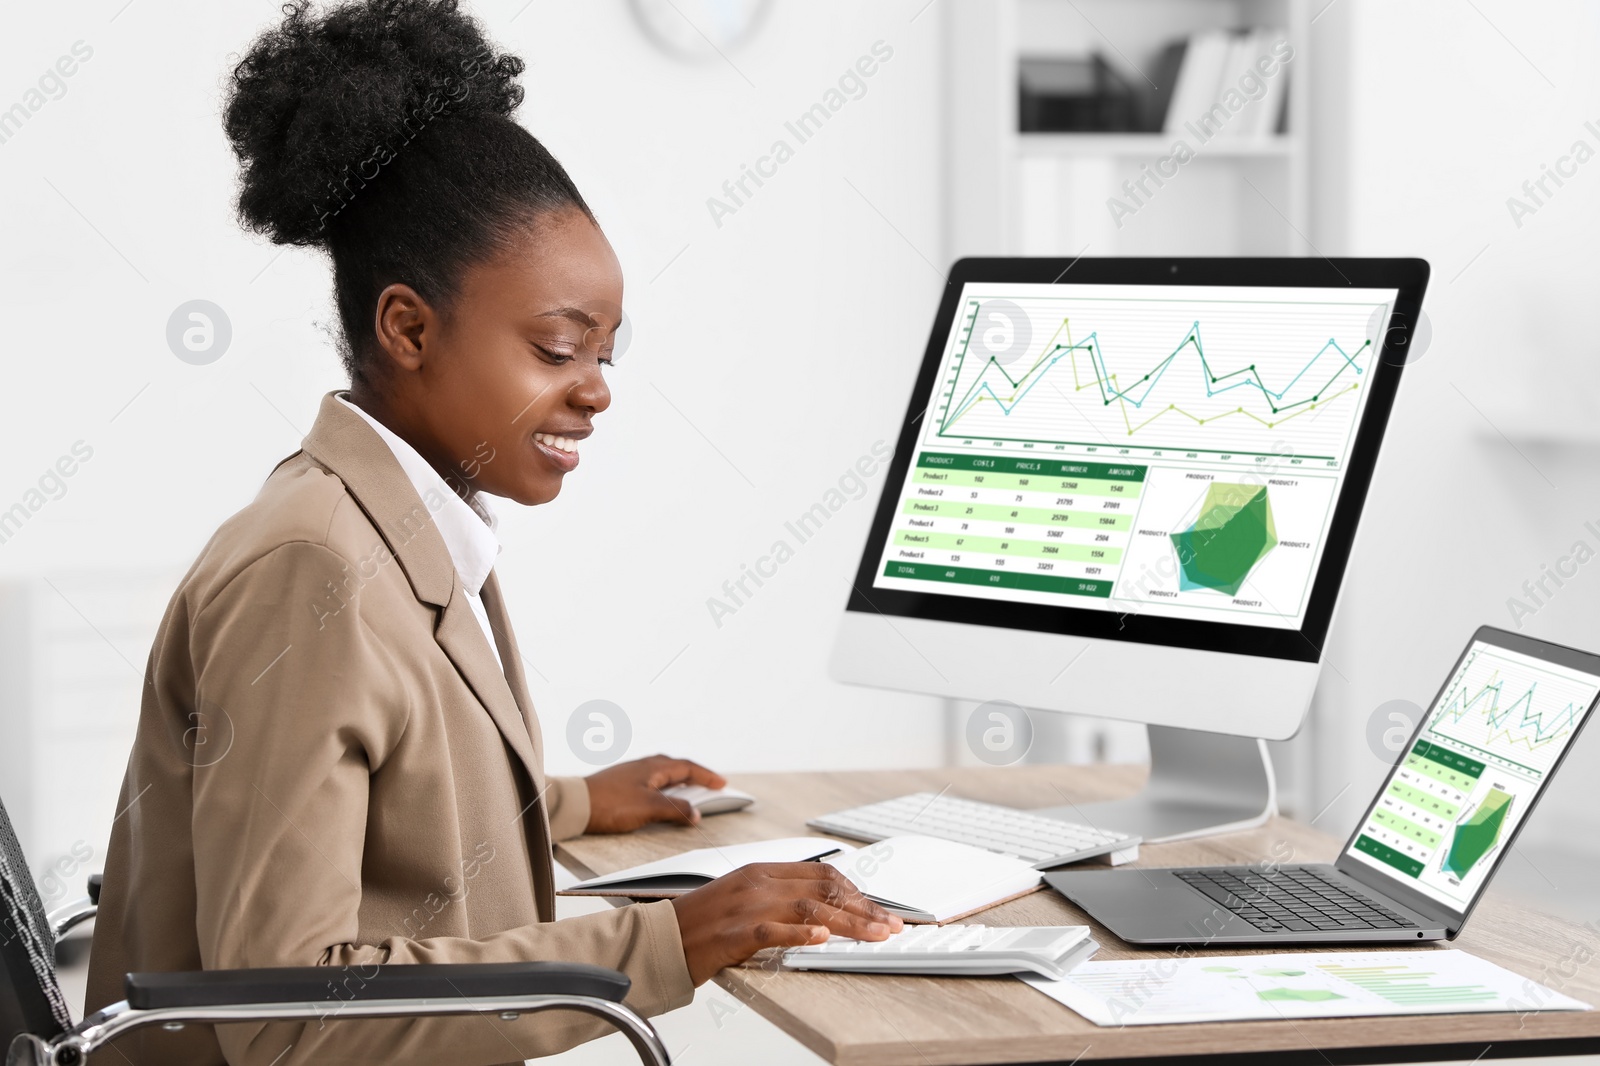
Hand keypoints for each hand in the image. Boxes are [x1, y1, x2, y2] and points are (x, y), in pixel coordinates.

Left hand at [583, 754, 726, 833]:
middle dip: (696, 777)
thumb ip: (675, 809)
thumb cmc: (610, 804)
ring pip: (664, 774)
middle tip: (711, 787)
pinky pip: (653, 782)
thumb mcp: (649, 808)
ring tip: (692, 793)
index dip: (707, 776)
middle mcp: (644, 766)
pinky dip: (666, 788)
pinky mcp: (622, 784)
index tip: (722, 784)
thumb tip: (696, 813)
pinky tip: (663, 798)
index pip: (688, 767)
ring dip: (681, 783)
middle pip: (677, 768)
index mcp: (654, 767)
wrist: (575, 806)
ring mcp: (632, 774)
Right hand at [670, 862, 902, 984]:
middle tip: (891, 925)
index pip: (822, 874)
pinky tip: (823, 941)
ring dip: (849, 924)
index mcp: (762, 870)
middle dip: (864, 908)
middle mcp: (758, 883)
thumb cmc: (703, 921)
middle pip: (823, 890)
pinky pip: (774, 931)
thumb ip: (779, 895)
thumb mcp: (744, 896)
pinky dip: (801, 936)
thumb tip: (822, 911)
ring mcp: (746, 906)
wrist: (662, 938)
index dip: (856, 891)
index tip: (879, 909)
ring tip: (875, 936)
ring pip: (809, 910)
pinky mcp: (734, 933)